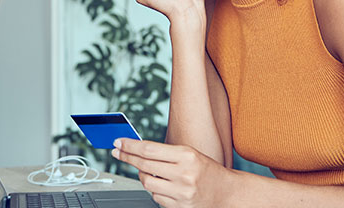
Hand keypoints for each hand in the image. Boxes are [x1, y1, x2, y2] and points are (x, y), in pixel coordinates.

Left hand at [111, 138, 230, 207]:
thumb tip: (137, 150)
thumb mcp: (190, 154)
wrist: (226, 193)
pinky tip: (162, 186)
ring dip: (143, 176)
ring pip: (147, 183)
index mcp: (187, 156)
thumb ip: (166, 153)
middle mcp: (184, 174)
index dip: (130, 146)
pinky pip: (156, 197)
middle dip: (127, 158)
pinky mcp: (179, 206)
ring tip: (149, 172)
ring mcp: (181, 192)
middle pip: (144, 165)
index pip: (149, 149)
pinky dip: (154, 191)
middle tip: (117, 152)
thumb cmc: (207, 171)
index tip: (118, 142)